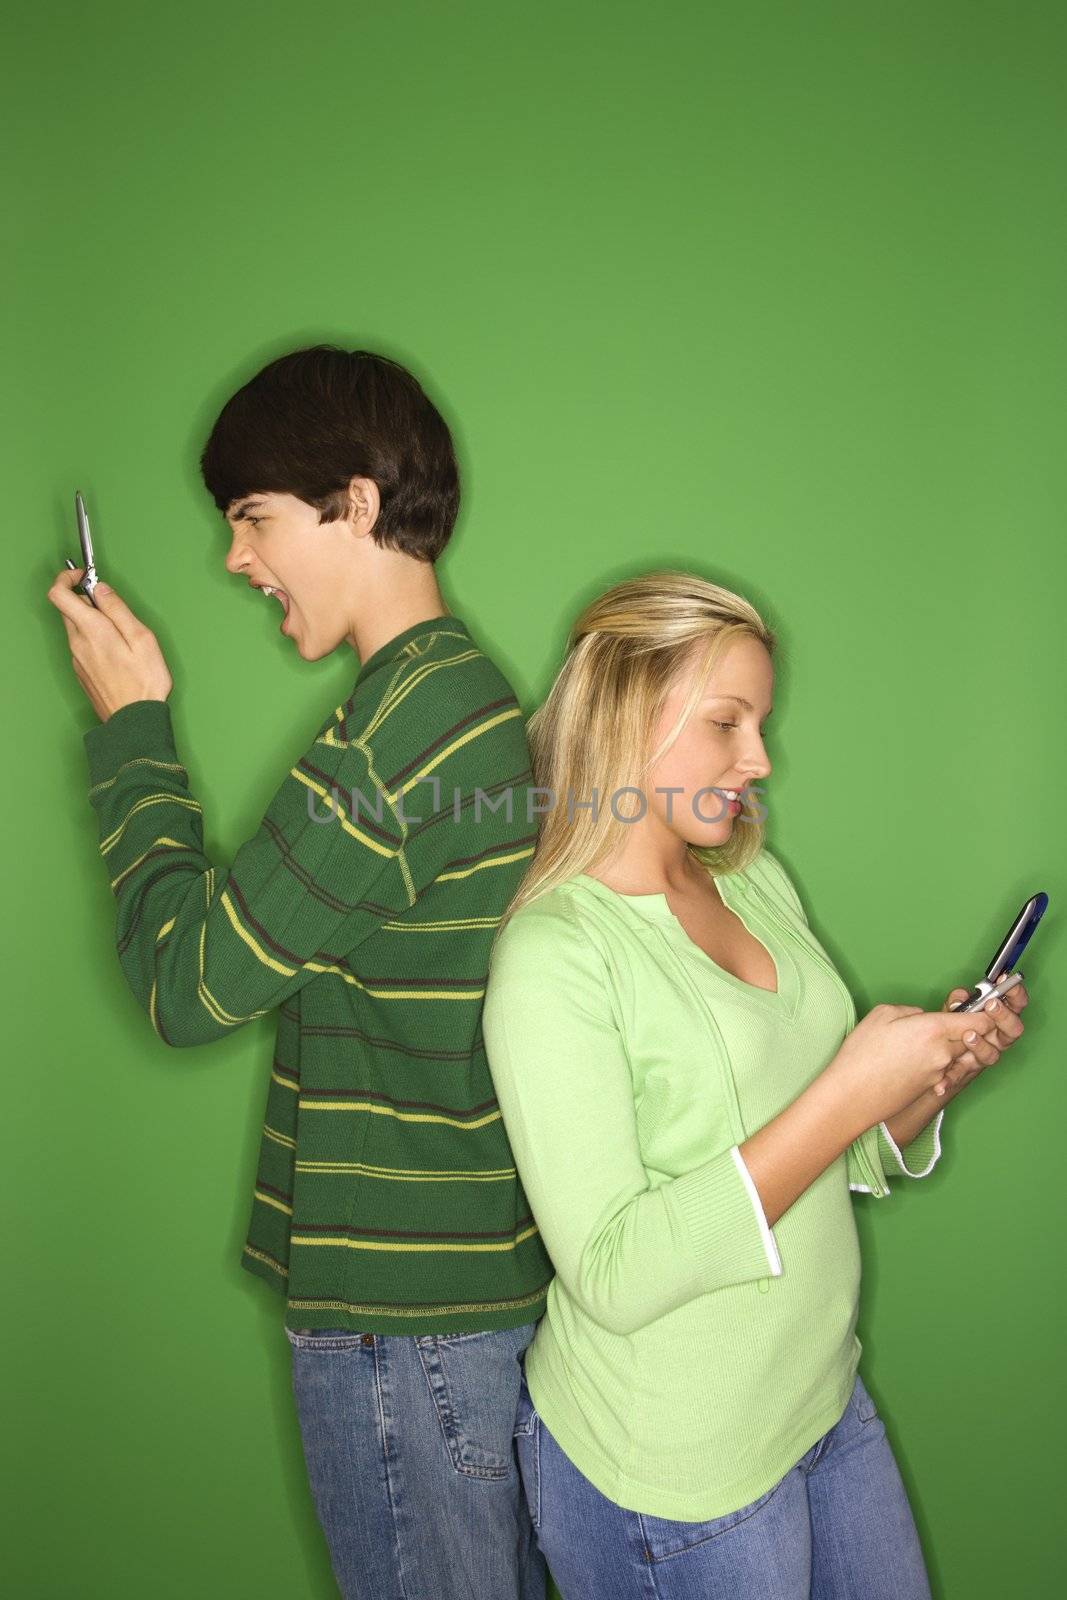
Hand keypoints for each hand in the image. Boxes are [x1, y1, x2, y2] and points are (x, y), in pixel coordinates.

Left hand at [46, 566, 172, 722]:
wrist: (133, 720)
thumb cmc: (143, 682)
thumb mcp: (142, 637)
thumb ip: (118, 609)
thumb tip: (102, 589)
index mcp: (92, 629)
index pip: (59, 593)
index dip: (66, 578)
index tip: (83, 576)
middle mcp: (78, 642)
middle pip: (68, 608)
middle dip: (86, 599)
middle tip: (111, 605)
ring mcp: (76, 658)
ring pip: (76, 627)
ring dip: (92, 621)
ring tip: (120, 633)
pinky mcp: (81, 670)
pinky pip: (81, 645)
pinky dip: (94, 639)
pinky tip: (116, 652)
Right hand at [829, 1002, 999, 1129]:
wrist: (852, 1096)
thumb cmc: (861, 1054)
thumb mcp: (883, 1014)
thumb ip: (911, 1010)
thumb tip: (922, 1017)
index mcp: (934, 1029)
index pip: (980, 1022)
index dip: (983, 1013)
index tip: (979, 1007)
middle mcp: (943, 1053)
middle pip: (972, 1038)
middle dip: (963, 1028)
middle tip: (940, 1021)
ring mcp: (939, 1072)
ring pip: (956, 1053)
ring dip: (945, 1046)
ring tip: (916, 1043)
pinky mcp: (931, 1086)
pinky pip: (942, 1067)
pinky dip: (932, 1061)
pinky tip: (907, 1060)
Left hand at [933, 976, 1027, 1099]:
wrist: (942, 1055)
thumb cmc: (955, 1026)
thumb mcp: (955, 1009)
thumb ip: (958, 1000)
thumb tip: (961, 998)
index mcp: (999, 1019)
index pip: (1017, 1005)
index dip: (1016, 994)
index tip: (1007, 982)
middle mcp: (997, 1038)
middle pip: (1013, 1030)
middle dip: (1004, 1017)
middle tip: (992, 1005)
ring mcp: (986, 1054)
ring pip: (993, 1054)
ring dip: (981, 1046)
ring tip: (969, 1036)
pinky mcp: (969, 1070)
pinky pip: (962, 1074)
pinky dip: (951, 1079)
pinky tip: (941, 1083)